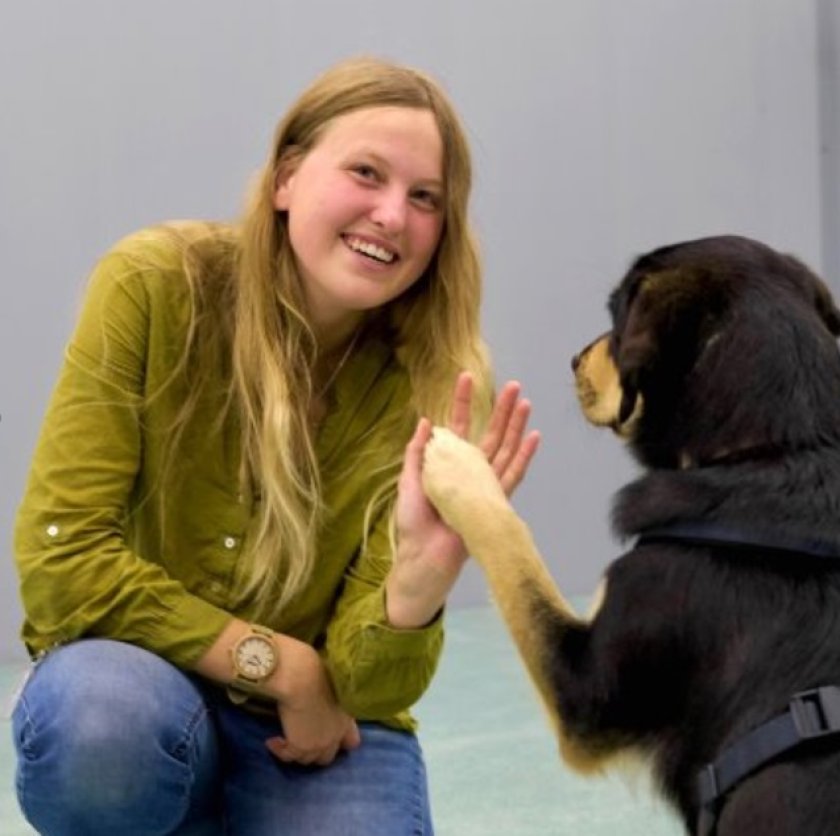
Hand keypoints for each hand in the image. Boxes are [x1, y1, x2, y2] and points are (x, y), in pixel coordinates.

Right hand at [264, 641, 360, 766]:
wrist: (304, 679)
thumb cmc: (317, 675)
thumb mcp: (331, 693)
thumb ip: (329, 705)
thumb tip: (319, 706)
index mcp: (346, 721)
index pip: (352, 743)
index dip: (340, 743)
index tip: (328, 737)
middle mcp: (335, 736)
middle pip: (326, 757)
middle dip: (315, 752)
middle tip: (300, 742)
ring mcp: (318, 744)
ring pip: (306, 760)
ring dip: (295, 752)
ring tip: (283, 741)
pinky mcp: (300, 747)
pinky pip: (288, 756)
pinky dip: (279, 750)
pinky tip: (271, 742)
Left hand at [386, 373, 539, 627]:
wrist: (424, 555)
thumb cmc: (414, 521)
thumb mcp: (409, 480)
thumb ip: (417, 452)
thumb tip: (426, 420)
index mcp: (448, 463)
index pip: (459, 426)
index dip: (463, 402)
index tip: (467, 377)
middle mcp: (470, 470)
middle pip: (490, 433)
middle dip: (501, 409)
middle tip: (514, 385)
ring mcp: (485, 484)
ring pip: (504, 449)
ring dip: (516, 426)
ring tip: (526, 402)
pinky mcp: (494, 500)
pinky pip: (512, 475)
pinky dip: (524, 456)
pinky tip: (533, 436)